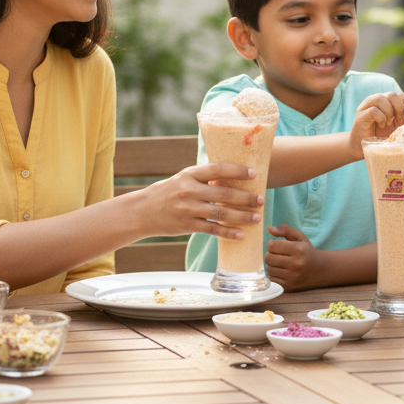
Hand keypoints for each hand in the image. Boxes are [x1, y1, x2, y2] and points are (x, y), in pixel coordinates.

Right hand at [136, 163, 262, 239]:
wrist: (142, 211)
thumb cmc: (169, 191)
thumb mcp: (184, 178)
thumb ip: (205, 177)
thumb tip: (234, 174)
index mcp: (190, 174)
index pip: (217, 169)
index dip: (237, 171)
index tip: (254, 174)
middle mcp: (189, 191)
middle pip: (223, 193)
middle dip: (245, 197)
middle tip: (261, 200)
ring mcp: (188, 209)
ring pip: (220, 213)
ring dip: (241, 216)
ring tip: (257, 218)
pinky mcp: (187, 226)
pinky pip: (212, 229)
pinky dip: (228, 233)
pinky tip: (241, 235)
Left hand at [265, 224, 324, 290]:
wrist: (321, 270)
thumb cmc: (308, 251)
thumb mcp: (300, 238)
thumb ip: (285, 230)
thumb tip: (269, 229)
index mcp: (298, 249)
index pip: (272, 245)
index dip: (272, 245)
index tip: (277, 246)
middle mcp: (296, 264)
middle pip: (268, 257)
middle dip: (270, 254)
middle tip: (277, 255)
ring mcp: (293, 277)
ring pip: (269, 269)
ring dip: (272, 265)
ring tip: (280, 263)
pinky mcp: (290, 286)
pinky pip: (272, 279)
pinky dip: (274, 275)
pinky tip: (281, 272)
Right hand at [348, 91, 403, 158]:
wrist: (361, 148)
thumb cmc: (380, 136)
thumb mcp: (399, 128)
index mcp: (387, 101)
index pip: (402, 95)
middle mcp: (377, 100)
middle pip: (393, 95)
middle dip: (400, 109)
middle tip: (399, 123)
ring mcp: (367, 106)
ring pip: (382, 99)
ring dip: (390, 113)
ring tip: (388, 124)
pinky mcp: (361, 114)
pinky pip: (374, 110)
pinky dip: (381, 118)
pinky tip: (381, 126)